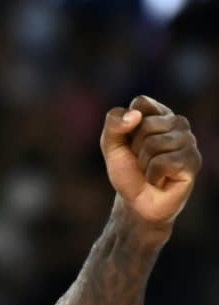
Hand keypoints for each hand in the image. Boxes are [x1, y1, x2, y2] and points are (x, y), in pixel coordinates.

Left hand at [100, 95, 200, 224]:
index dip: (127, 125)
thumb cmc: (127, 170)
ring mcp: (189, 142)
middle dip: (135, 147)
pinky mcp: (193, 161)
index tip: (129, 141)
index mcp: (159, 113)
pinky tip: (159, 180)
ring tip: (150, 170)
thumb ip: (114, 123)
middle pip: (146, 125)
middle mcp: (178, 123)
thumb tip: (136, 115)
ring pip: (154, 144)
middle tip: (141, 160)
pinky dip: (152, 175)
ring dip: (143, 163)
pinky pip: (163, 162)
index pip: (141, 103)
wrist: (136, 202)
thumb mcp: (110, 144)